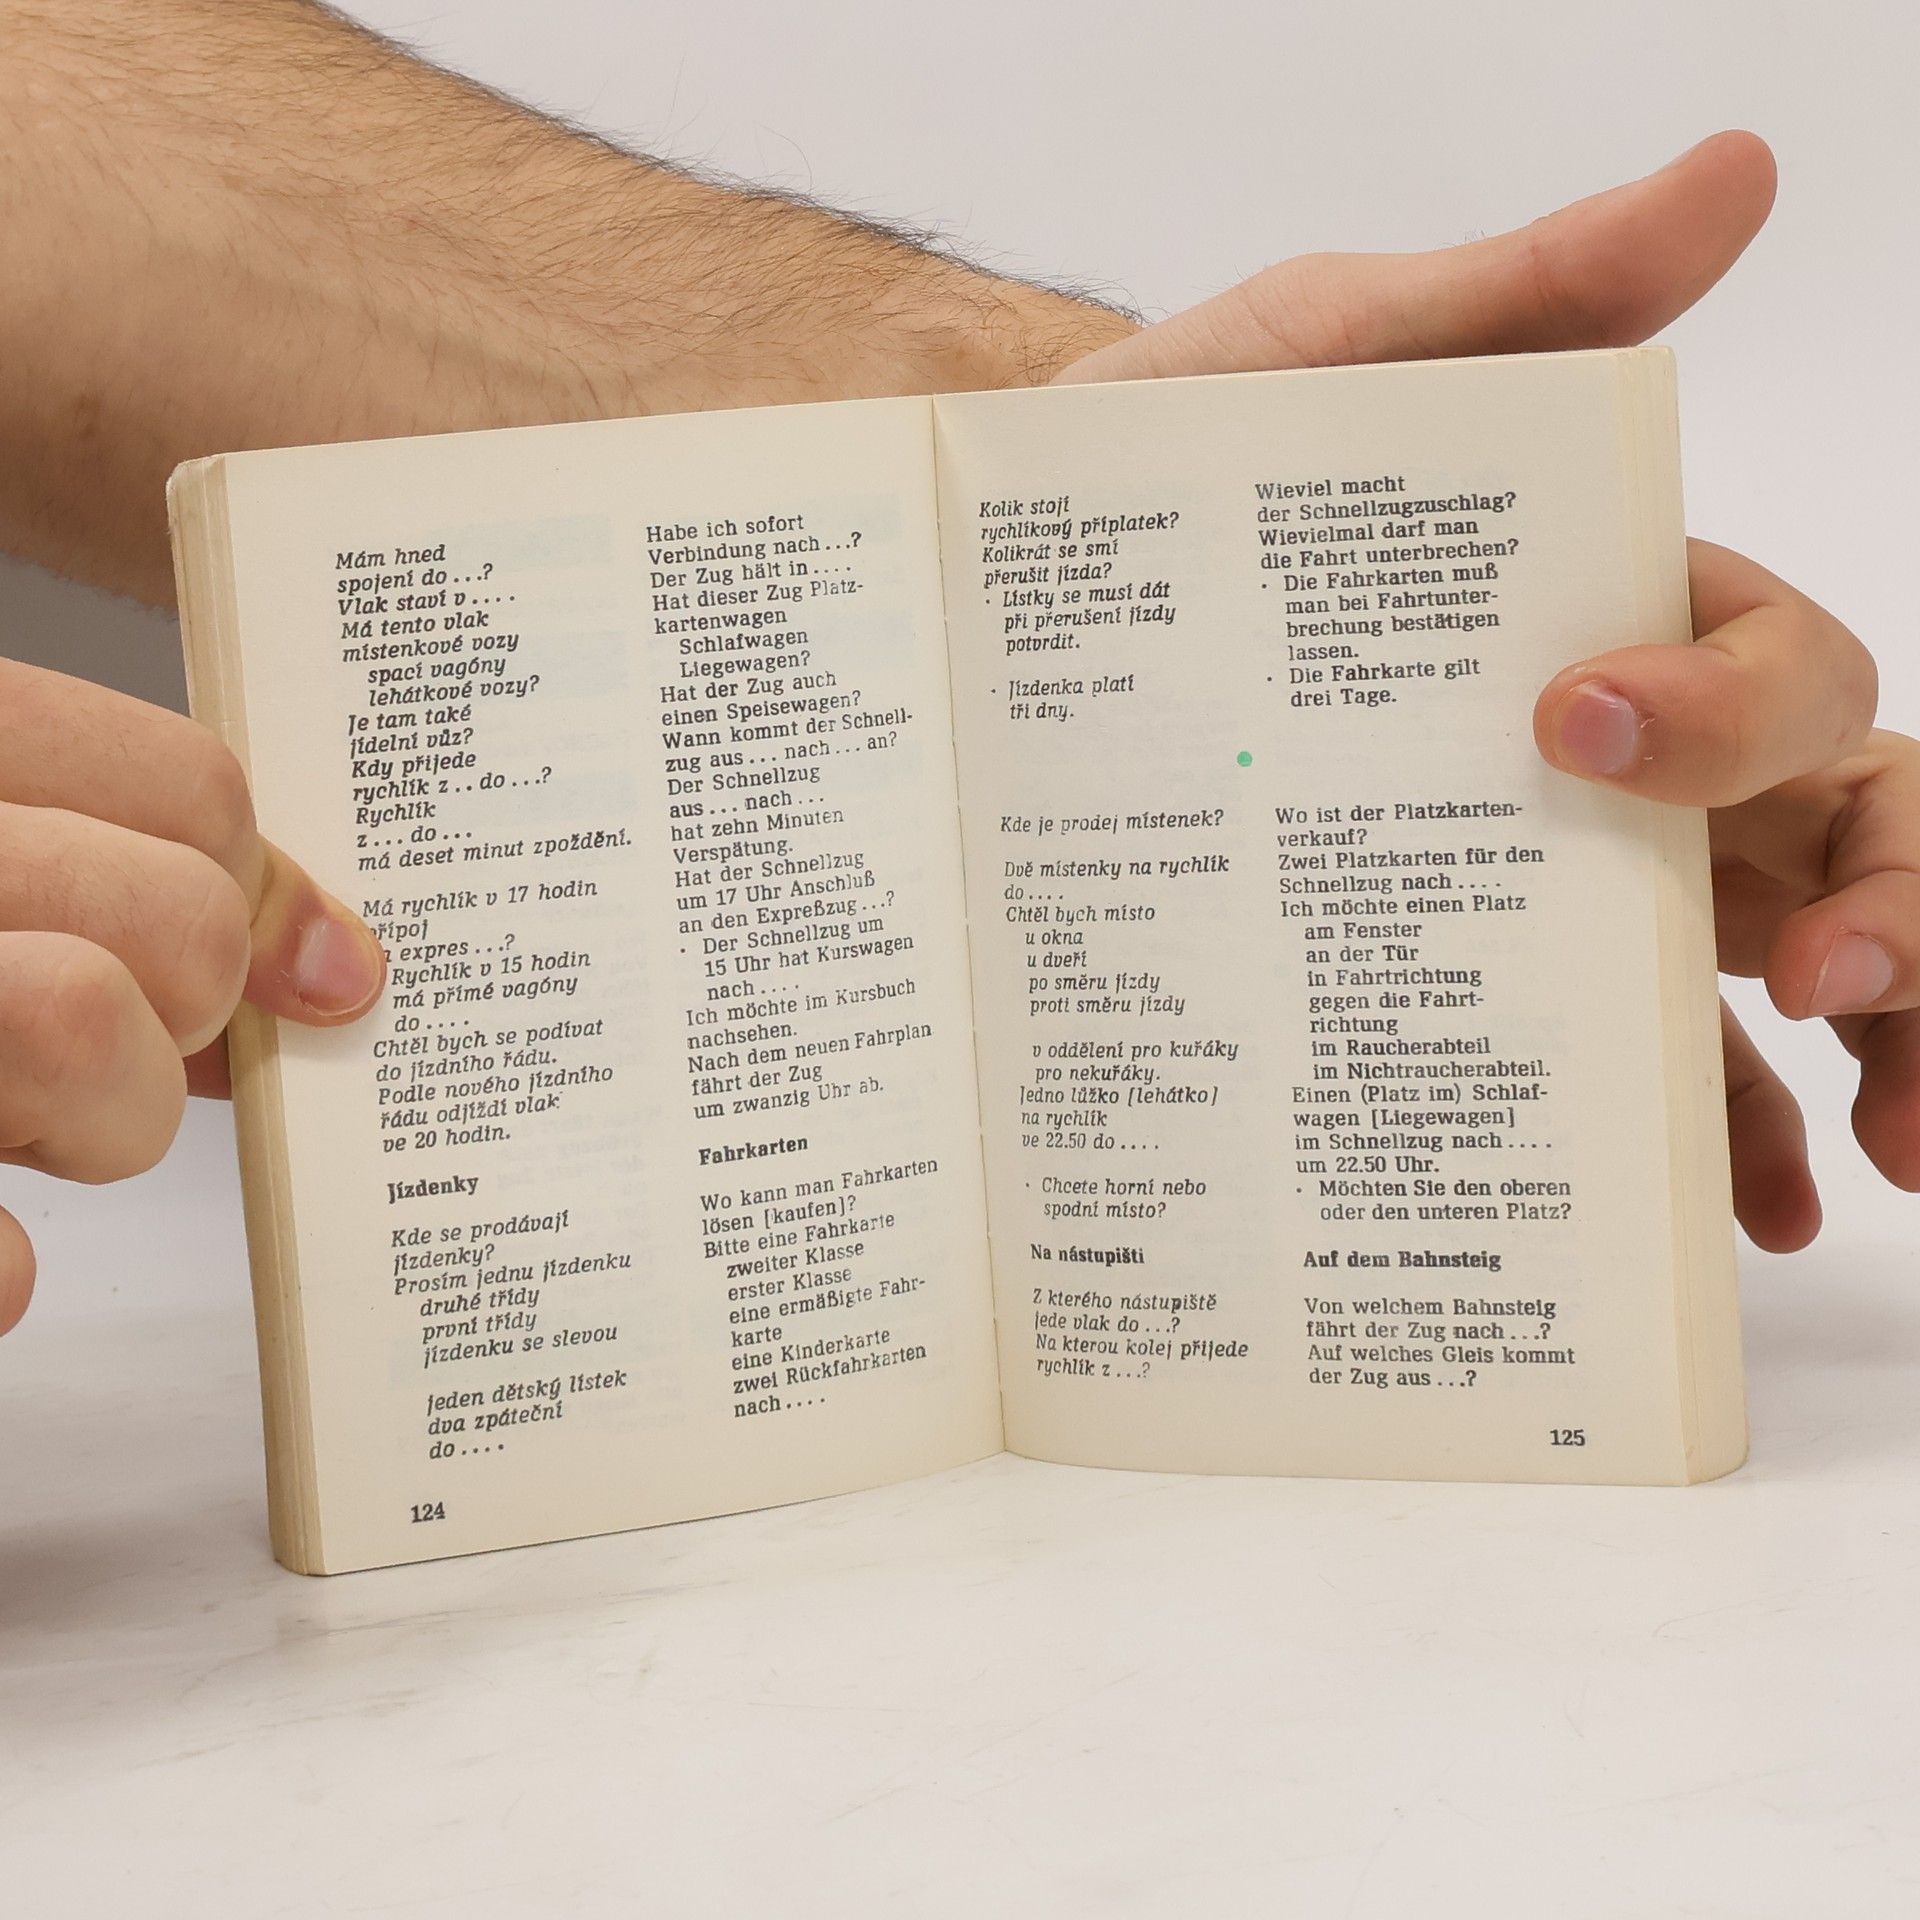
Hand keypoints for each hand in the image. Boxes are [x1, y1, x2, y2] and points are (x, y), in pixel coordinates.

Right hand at [0, 658, 385, 1332]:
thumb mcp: (9, 861)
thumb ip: (124, 879)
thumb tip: (327, 970)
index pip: (189, 784)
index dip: (275, 891)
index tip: (321, 979)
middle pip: (181, 919)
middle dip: (189, 1011)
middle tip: (124, 1044)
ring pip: (83, 1032)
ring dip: (97, 1119)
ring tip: (20, 1123)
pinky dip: (0, 1268)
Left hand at [1056, 130, 1910, 1250]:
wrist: (995, 618)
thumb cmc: (1161, 480)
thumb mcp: (1320, 373)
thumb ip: (1515, 306)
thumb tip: (1728, 180)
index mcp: (1613, 606)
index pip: (1783, 663)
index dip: (1747, 709)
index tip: (1581, 739)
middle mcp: (1628, 747)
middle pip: (1851, 814)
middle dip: (1907, 899)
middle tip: (1832, 984)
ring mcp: (1566, 874)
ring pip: (1794, 949)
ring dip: (1879, 1044)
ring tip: (1864, 1158)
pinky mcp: (1487, 976)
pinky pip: (1650, 1065)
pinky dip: (1721, 1133)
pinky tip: (1738, 1209)